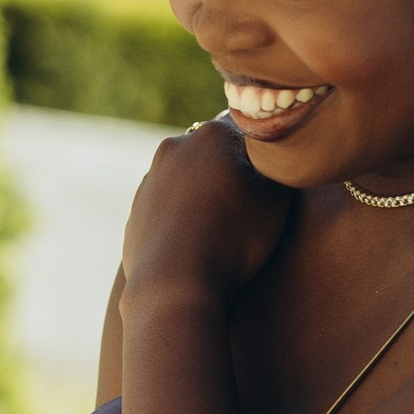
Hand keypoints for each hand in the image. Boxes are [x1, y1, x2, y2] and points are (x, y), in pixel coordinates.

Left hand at [121, 115, 291, 307]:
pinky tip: (198, 240)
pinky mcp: (137, 212)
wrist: (176, 284)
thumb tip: (271, 152)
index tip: (273, 179)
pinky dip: (184, 216)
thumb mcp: (276, 195)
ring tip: (224, 227)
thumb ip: (276, 163)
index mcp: (211, 134)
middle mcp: (175, 148)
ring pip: (188, 178)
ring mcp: (151, 180)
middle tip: (250, 203)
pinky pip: (169, 206)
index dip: (265, 154)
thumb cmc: (235, 237)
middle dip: (231, 169)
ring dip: (205, 192)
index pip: (248, 128)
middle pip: (214, 151)